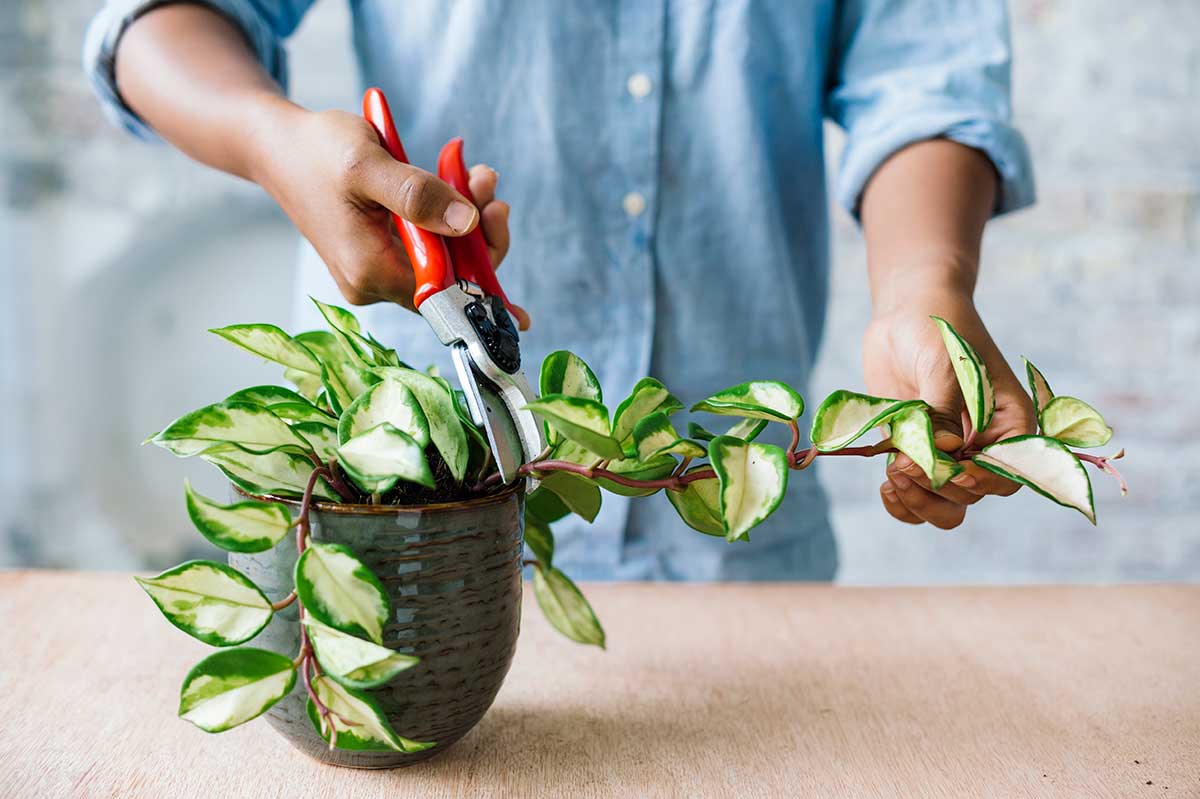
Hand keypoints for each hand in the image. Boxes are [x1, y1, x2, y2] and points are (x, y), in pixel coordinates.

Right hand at [251, 106, 510, 308]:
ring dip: (468, 219)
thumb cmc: (316, 151)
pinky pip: (429, 249)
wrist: (278, 148)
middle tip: (485, 179)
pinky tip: (459, 184)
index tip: (498, 216)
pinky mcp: (381, 257)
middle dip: (480, 230)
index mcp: (371, 270)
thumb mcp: (368, 164)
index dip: (485, 264)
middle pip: (452, 278)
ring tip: (474, 173)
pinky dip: (448, 219)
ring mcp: (377, 273)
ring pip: (445, 260)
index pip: (449, 291)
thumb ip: (417, 195)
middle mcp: (374, 284)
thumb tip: (466, 224)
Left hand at [862, 289, 1036, 528]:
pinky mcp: (916, 454)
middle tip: (906, 464)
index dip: (984, 481)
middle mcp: (984, 446)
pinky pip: (915, 497)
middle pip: (973, 495)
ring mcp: (948, 454)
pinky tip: (887, 487)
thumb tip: (939, 456)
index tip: (955, 471)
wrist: (906, 315)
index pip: (1010, 474)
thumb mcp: (945, 368)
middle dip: (940, 488)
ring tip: (894, 474)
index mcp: (1011, 425)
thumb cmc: (938, 331)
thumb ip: (943, 413)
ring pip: (945, 505)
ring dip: (920, 501)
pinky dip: (902, 504)